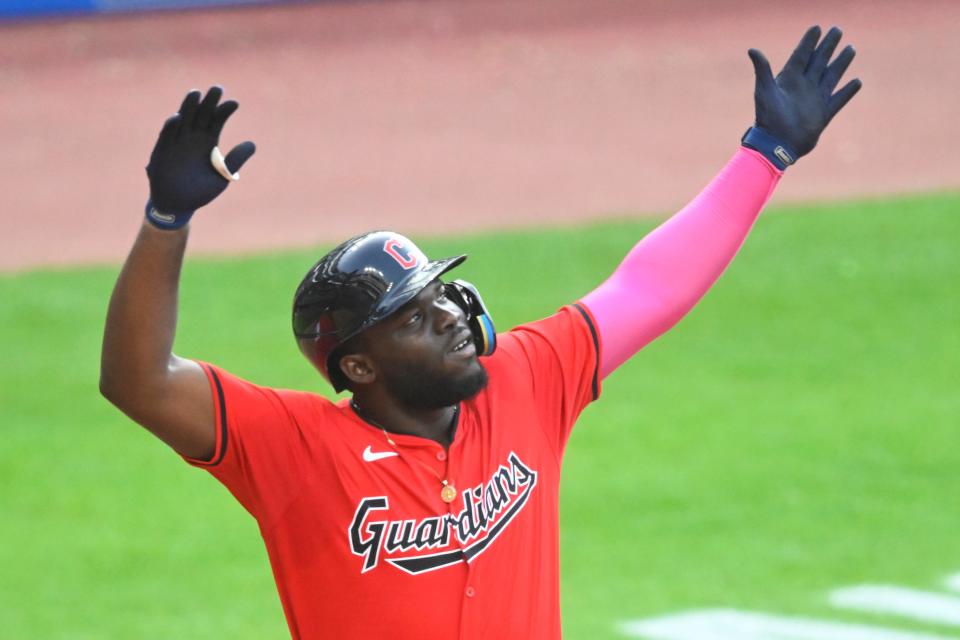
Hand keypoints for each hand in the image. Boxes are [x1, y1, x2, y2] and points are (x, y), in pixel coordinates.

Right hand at [146, 86, 255, 218]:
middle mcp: (192, 137)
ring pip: (183, 120)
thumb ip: (235, 160)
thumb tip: (253, 144)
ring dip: (188, 107)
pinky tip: (178, 117)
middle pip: (201, 114)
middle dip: (208, 102)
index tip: (235, 103)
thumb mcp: (222, 176)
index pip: (217, 120)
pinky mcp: (162, 151)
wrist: (178, 204)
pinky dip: (171, 127)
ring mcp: (176, 142)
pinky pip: (166, 136)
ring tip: (196, 93)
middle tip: (217, 88)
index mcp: (208, 142)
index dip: (224, 111)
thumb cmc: (201, 190)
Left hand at [748, 26, 861, 158]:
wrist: (776, 144)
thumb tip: (752, 50)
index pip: (801, 55)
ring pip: (831, 76)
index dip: (809, 41)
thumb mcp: (764, 90)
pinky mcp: (823, 115)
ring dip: (841, 62)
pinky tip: (857, 81)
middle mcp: (804, 87)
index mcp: (790, 79)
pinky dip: (848, 91)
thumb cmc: (768, 118)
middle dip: (828, 46)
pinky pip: (839, 100)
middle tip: (837, 30)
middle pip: (818, 61)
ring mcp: (815, 100)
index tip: (817, 27)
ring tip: (850, 48)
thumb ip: (762, 70)